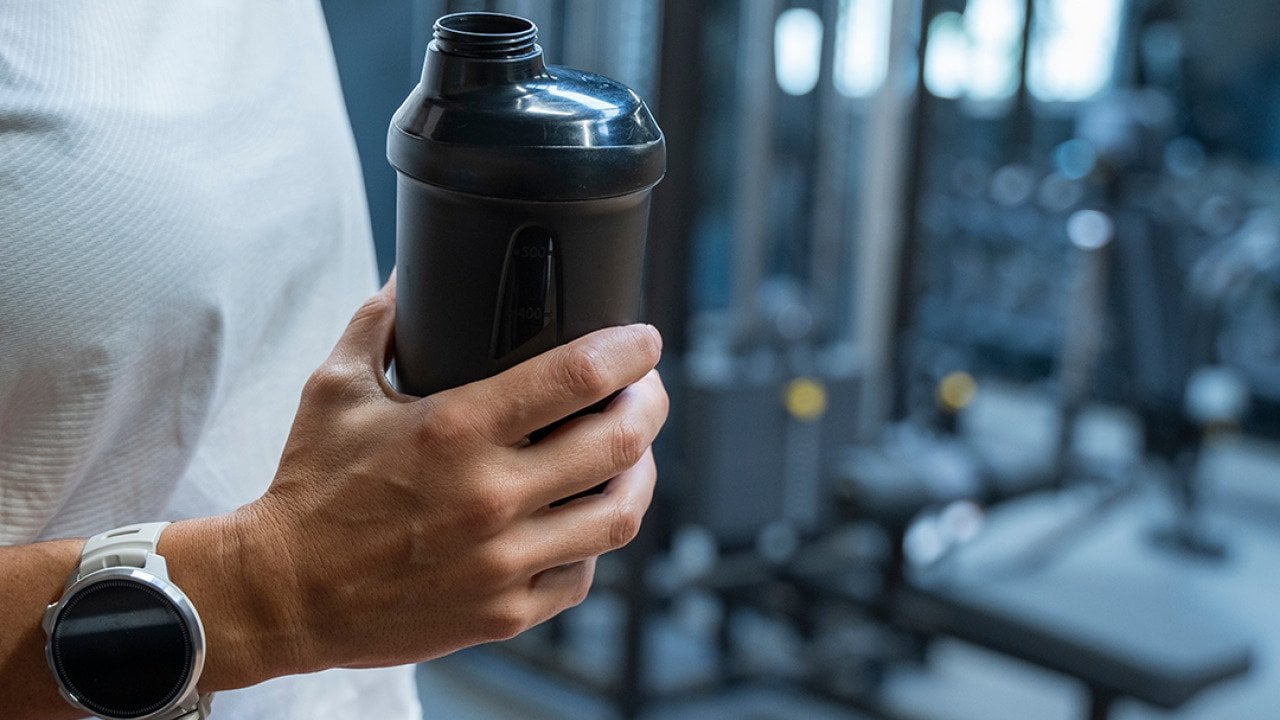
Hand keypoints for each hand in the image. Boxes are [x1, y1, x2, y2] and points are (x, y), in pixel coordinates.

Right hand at [218, 274, 666, 675]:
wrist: (282, 594)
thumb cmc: (310, 488)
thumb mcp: (335, 389)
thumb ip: (380, 322)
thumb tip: (409, 272)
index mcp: (454, 430)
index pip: (576, 376)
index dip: (629, 350)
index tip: (644, 339)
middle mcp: (489, 496)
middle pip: (619, 442)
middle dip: (651, 403)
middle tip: (648, 389)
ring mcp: (502, 561)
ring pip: (619, 514)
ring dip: (641, 474)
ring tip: (635, 453)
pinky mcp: (503, 613)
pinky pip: (582, 575)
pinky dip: (594, 541)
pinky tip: (585, 518)